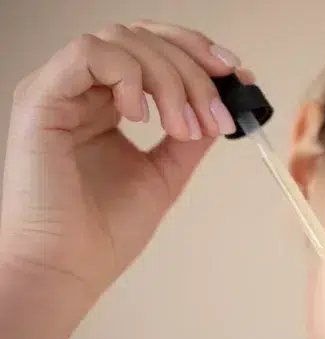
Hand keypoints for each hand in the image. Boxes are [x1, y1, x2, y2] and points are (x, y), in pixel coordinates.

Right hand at [0, 20, 253, 306]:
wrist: (68, 268)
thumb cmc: (105, 232)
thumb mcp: (165, 173)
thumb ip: (190, 136)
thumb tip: (224, 102)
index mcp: (108, 104)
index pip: (154, 50)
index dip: (197, 53)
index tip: (235, 75)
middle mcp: (83, 91)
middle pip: (144, 37)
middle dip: (192, 68)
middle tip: (216, 112)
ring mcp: (60, 91)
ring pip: (123, 40)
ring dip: (169, 79)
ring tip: (182, 128)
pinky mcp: (41, 98)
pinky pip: (89, 53)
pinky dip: (129, 77)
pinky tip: (141, 118)